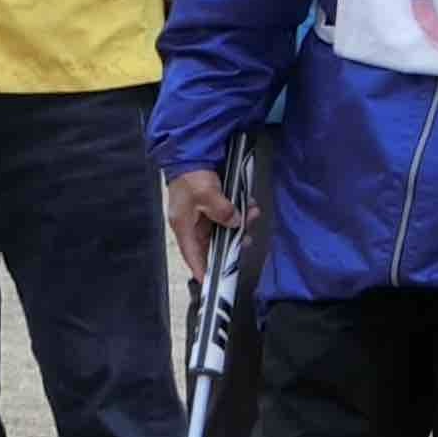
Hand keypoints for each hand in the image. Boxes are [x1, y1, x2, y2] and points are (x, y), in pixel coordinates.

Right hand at [163, 166, 245, 281]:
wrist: (190, 154)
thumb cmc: (191, 177)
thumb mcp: (206, 194)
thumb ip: (222, 210)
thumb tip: (235, 223)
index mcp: (184, 226)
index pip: (192, 255)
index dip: (202, 269)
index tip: (212, 282)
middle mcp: (192, 224)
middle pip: (212, 243)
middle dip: (231, 242)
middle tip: (246, 240)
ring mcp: (202, 215)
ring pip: (223, 229)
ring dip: (239, 224)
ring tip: (253, 214)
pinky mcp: (212, 206)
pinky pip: (227, 216)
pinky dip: (239, 213)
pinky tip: (249, 206)